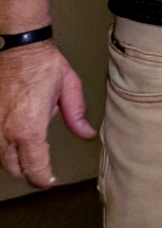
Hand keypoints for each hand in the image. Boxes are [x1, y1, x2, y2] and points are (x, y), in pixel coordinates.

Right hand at [0, 41, 96, 187]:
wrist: (19, 47)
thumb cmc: (44, 65)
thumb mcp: (69, 87)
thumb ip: (77, 115)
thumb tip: (86, 134)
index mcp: (29, 128)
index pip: (34, 168)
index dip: (43, 179)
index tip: (50, 180)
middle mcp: (6, 132)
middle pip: (14, 168)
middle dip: (29, 173)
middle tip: (41, 171)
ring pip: (0, 159)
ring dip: (14, 162)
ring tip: (29, 158)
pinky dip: (3, 149)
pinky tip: (13, 144)